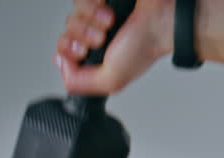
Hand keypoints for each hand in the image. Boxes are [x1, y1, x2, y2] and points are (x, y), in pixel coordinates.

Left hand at [54, 0, 174, 95]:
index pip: (63, 51)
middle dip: (82, 35)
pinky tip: (110, 13)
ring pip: (73, 13)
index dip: (69, 50)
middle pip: (66, 30)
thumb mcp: (112, 79)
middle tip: (101, 39)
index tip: (84, 51)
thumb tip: (62, 67)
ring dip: (90, 19)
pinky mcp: (100, 0)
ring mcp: (96, 15)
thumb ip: (81, 83)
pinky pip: (82, 0)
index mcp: (95, 57)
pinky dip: (94, 6)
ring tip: (109, 24)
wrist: (161, 19)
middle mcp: (94, 35)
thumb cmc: (145, 47)